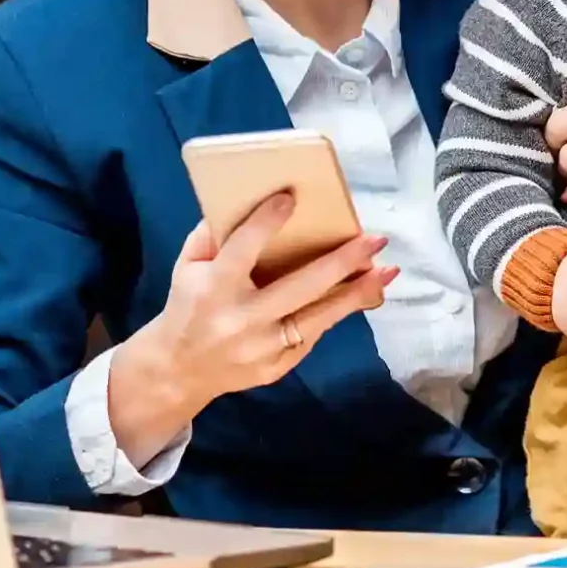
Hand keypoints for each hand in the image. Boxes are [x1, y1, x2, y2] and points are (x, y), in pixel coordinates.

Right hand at [108, 193, 396, 461]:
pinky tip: (360, 294)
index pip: (244, 248)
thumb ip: (211, 235)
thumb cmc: (187, 305)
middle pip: (301, 287)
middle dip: (342, 262)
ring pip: (319, 317)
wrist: (179, 370)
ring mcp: (262, 348)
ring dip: (357, 293)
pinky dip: (334, 313)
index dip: (267, 222)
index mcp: (214, 288)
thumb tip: (247, 201)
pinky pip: (312, 336)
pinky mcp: (276, 368)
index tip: (292, 197)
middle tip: (375, 240)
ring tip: (387, 271)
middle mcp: (242, 319)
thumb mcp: (187, 266)